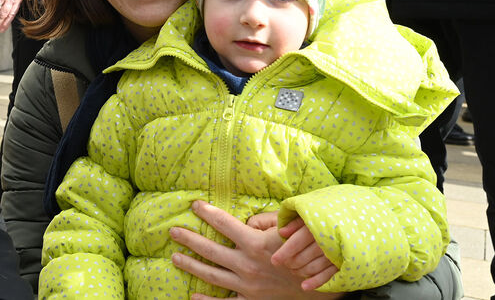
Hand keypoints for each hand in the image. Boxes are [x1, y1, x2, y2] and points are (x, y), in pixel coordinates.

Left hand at [169, 202, 345, 299]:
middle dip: (189, 239)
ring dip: (191, 265)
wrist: (320, 287)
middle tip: (173, 232)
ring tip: (175, 257)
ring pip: (211, 275)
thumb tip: (246, 221)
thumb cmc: (304, 252)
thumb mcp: (287, 231)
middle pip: (209, 249)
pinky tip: (193, 295)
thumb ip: (265, 222)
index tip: (194, 205)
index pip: (223, 223)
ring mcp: (247, 285)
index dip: (207, 212)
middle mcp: (246, 265)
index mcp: (254, 243)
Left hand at [271, 218, 338, 290]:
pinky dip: (316, 282)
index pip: (297, 242)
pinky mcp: (343, 262)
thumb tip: (281, 232)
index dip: (284, 252)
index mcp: (316, 227)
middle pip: (304, 257)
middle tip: (285, 264)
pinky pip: (328, 275)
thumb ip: (295, 223)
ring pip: (314, 267)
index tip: (274, 261)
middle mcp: (327, 241)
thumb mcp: (309, 215)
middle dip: (291, 263)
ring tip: (293, 271)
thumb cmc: (325, 217)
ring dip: (301, 271)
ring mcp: (336, 253)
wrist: (353, 222)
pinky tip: (305, 286)